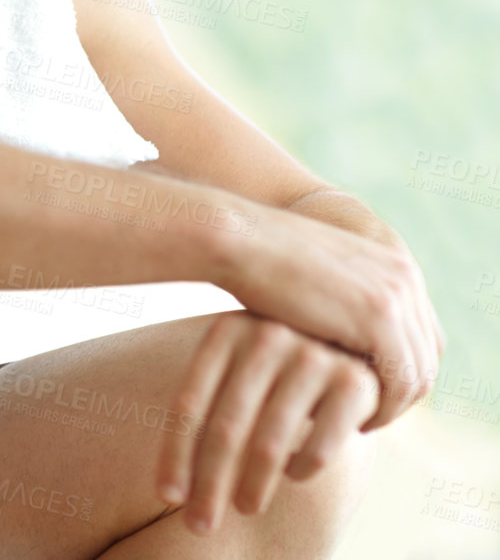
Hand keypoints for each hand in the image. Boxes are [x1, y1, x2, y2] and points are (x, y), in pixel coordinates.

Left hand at [158, 312, 378, 535]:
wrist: (353, 338)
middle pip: (224, 430)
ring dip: (252, 488)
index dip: (175, 455)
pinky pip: (319, 447)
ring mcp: (312, 355)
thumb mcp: (237, 365)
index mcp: (225, 332)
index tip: (168, 498)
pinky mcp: (355, 381)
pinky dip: (301, 470)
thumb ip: (207, 405)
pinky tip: (293, 475)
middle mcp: (265, 336)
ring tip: (244, 509)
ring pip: (269, 444)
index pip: (188, 405)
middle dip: (210, 485)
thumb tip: (171, 488)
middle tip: (199, 525)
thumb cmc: (276, 363)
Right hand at [221, 206, 441, 429]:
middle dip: (399, 393)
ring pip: (417, 375)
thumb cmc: (259, 264)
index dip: (400, 370)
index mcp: (395, 265)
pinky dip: (382, 409)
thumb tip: (346, 346)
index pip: (422, 336)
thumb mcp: (317, 281)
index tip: (366, 393)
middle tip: (365, 416)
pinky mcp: (378, 320)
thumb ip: (343, 304)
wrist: (237, 241)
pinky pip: (399, 382)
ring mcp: (396, 297)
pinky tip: (351, 420)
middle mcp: (406, 278)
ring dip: (392, 408)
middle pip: (426, 356)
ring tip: (357, 423)